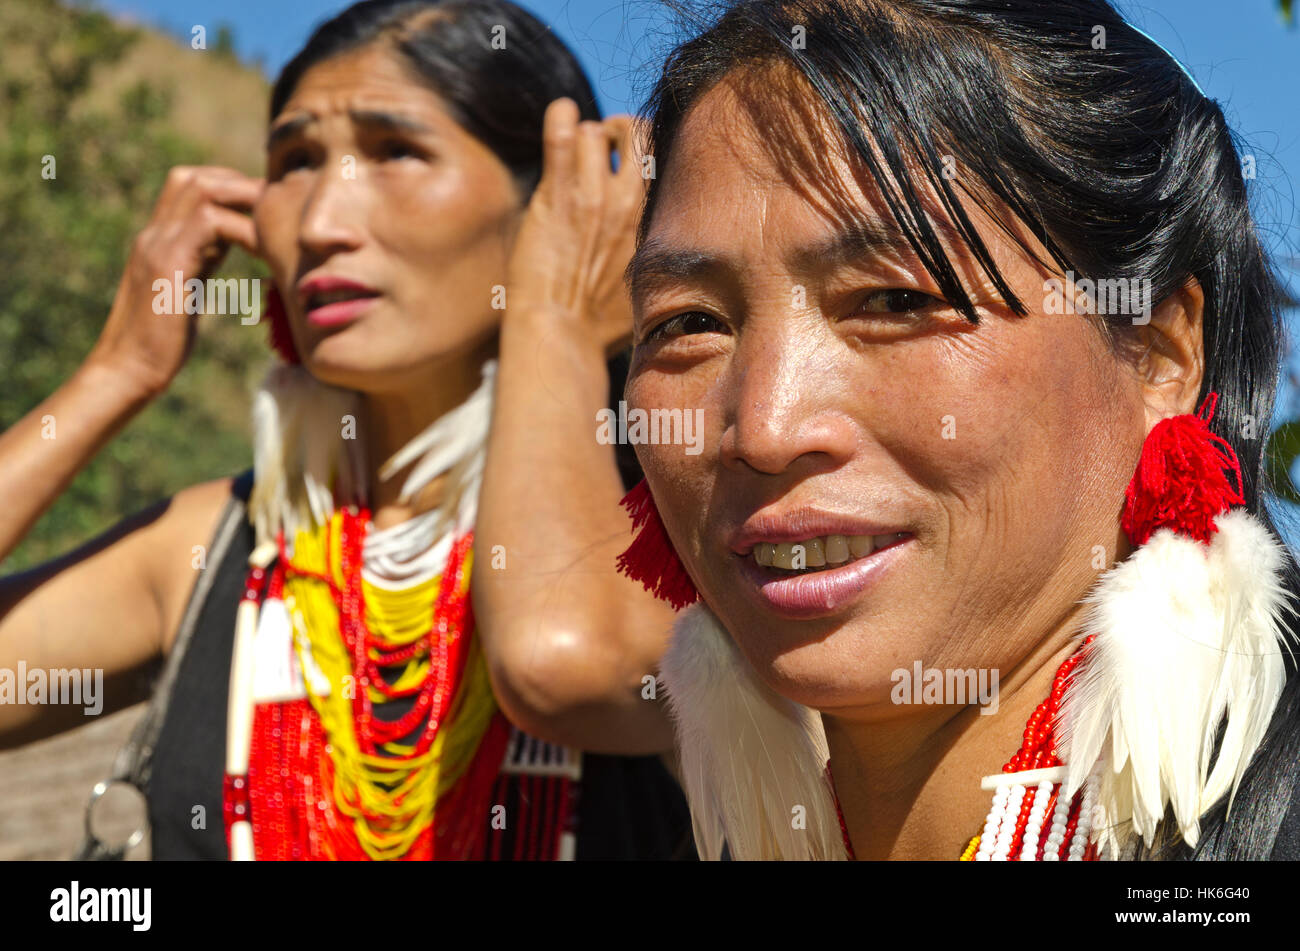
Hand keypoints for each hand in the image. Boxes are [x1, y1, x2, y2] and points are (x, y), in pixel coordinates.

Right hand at [89, 166, 262, 396]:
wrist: (127, 371)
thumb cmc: (160, 343)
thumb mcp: (187, 289)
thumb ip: (203, 261)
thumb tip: (234, 247)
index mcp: (158, 240)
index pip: (190, 187)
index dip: (230, 189)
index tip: (264, 210)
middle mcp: (154, 235)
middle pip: (194, 177)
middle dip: (240, 185)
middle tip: (276, 211)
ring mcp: (157, 245)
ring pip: (201, 189)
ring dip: (245, 200)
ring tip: (275, 225)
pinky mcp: (168, 264)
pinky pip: (210, 223)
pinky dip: (243, 229)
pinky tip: (264, 251)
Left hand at [505, 98, 648, 355]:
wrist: (560, 331)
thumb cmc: (599, 324)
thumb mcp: (646, 291)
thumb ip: (652, 261)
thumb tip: (659, 259)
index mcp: (654, 224)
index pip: (664, 162)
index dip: (648, 152)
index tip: (634, 159)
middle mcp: (630, 203)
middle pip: (637, 134)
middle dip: (620, 131)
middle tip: (604, 145)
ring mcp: (593, 195)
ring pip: (595, 133)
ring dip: (583, 138)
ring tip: (573, 153)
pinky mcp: (556, 195)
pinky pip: (562, 135)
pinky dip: (559, 118)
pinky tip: (558, 117)